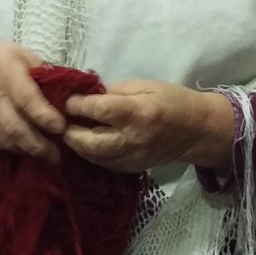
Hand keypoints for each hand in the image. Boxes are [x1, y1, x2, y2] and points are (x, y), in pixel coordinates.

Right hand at [0, 31, 64, 161]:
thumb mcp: (23, 54)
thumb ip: (43, 73)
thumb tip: (64, 92)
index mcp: (9, 77)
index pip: (28, 101)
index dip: (46, 118)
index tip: (62, 127)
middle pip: (16, 128)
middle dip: (38, 145)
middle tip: (57, 155)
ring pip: (6, 140)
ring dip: (28, 151)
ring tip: (47, 156)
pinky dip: (14, 149)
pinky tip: (27, 150)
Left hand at [62, 80, 233, 173]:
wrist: (197, 130)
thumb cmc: (171, 100)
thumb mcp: (144, 85)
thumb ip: (113, 91)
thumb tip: (84, 95)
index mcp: (139, 112)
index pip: (99, 110)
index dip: (77, 105)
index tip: (65, 99)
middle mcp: (134, 139)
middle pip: (91, 142)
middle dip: (70, 132)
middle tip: (58, 121)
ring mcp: (133, 158)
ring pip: (94, 157)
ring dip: (75, 145)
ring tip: (67, 131)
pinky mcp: (132, 169)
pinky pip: (103, 164)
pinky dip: (89, 154)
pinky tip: (83, 142)